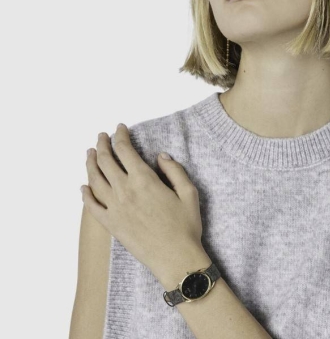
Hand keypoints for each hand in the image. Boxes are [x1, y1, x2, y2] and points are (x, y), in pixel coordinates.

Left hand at [81, 123, 204, 281]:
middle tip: (101, 136)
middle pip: (105, 161)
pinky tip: (83, 187)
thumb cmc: (186, 226)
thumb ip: (174, 170)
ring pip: (95, 180)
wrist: (175, 258)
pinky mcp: (110, 224)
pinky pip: (91, 206)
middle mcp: (125, 190)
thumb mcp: (189, 193)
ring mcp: (114, 208)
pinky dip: (85, 194)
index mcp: (144, 179)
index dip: (121, 136)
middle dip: (102, 145)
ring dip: (90, 163)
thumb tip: (160, 156)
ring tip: (90, 153)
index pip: (125, 150)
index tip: (120, 128)